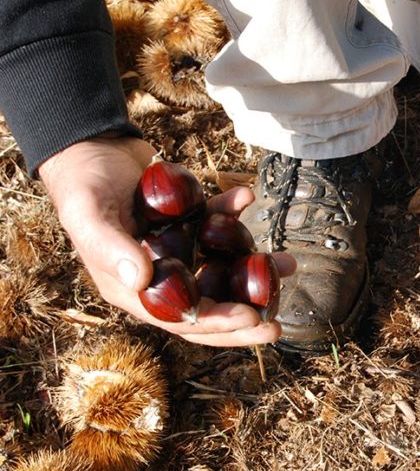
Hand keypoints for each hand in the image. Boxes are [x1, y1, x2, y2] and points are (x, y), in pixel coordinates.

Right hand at [38, 136, 295, 345]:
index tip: (252, 319)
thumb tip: (140, 281)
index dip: (217, 324)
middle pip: (207, 307)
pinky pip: (216, 229)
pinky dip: (233, 217)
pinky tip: (247, 197)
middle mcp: (157, 276)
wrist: (90, 146)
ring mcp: (176, 252)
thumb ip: (110, 247)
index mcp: (131, 288)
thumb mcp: (89, 213)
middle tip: (277, 321)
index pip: (180, 319)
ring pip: (220, 270)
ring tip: (287, 263)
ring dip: (252, 269)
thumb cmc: (82, 183)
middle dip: (243, 317)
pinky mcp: (187, 226)